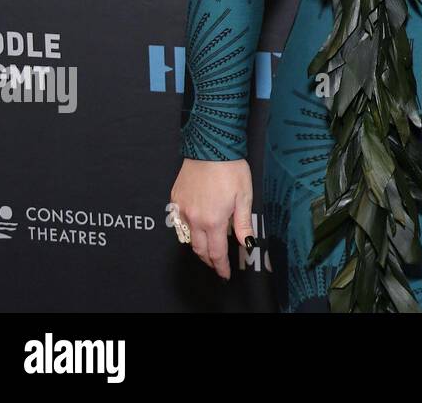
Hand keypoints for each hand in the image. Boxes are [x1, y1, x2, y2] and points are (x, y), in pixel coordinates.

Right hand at [169, 158, 253, 279]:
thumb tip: (246, 244)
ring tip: (208, 246)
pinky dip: (188, 228)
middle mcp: (194, 219)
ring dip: (198, 246)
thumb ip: (243, 223)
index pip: (216, 253)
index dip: (221, 266)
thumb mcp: (244, 196)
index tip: (225, 274)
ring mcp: (182, 209)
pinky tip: (196, 225)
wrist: (210, 147)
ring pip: (187, 237)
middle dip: (209, 260)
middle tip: (218, 263)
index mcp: (213, 221)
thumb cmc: (231, 169)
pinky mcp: (175, 199)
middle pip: (199, 249)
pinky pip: (179, 221)